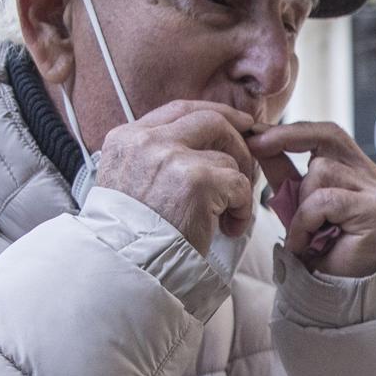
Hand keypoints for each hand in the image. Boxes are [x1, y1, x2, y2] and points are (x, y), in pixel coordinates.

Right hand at [90, 99, 258, 255]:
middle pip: (211, 121)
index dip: (216, 114)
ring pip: (227, 159)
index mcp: (127, 138)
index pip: (180, 110)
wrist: (127, 265)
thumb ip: (156, 158)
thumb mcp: (128, 183)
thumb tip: (205, 148)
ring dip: (236, 189)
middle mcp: (147, 141)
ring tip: (225, 218)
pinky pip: (239, 185)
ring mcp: (172, 158)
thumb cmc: (131, 236)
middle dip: (238, 143)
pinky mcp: (197, 182)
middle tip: (248, 171)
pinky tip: (228, 228)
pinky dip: (242, 209)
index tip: (239, 124)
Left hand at [248, 122, 375, 278]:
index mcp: (358, 170)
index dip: (292, 129)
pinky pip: (324, 200)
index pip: (328, 133)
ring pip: (321, 172)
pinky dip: (305, 221)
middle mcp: (374, 176)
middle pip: (327, 139)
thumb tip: (257, 139)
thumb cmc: (320, 249)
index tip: (254, 132)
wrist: (339, 292)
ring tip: (302, 231)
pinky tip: (306, 242)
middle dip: (288, 141)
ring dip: (300, 202)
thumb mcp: (295, 203)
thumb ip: (283, 172)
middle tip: (256, 148)